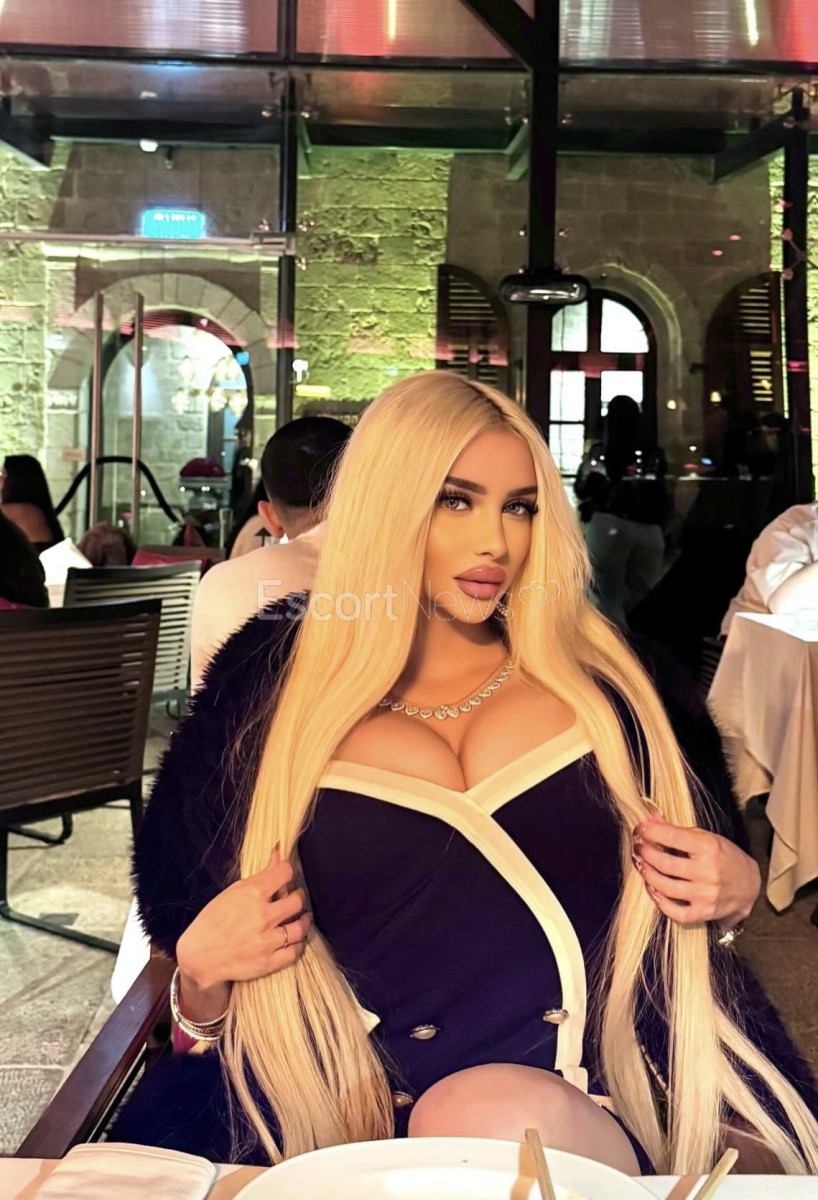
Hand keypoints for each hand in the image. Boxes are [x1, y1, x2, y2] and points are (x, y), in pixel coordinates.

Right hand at [176, 851, 311, 995]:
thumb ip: (259, 876)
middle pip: (298, 901)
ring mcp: (267, 940)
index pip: (285, 873)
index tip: (287, 875)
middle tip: (295, 898)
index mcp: (252, 894)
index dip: (288, 871)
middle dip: (298, 896)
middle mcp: (263, 915)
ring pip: (300, 927)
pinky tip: (293, 939)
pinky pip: (294, 951)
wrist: (199, 956)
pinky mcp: (268, 962)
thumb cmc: (212, 921)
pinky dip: (296, 944)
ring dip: (303, 920)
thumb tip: (277, 855)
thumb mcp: (232, 892)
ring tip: (301, 917)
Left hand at [632, 815, 759, 929]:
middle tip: (637, 847)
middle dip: (646, 853)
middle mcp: (708, 871)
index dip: (651, 832)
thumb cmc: (724, 856)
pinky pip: (676, 912)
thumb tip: (650, 818)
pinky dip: (661, 902)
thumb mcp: (706, 838)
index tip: (640, 828)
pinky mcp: (704, 912)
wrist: (750, 885)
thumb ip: (678, 831)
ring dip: (648, 875)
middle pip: (666, 863)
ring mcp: (706, 894)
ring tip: (641, 865)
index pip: (673, 837)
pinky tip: (653, 890)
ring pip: (667, 887)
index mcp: (709, 847)